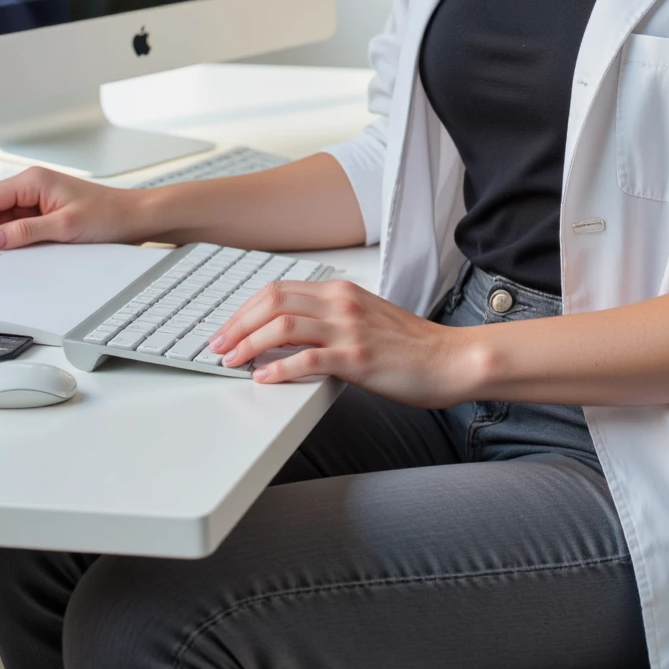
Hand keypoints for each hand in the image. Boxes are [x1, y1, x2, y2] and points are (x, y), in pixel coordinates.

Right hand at [0, 166, 139, 249]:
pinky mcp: (43, 213)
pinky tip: (7, 252)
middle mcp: (32, 186)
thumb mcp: (65, 226)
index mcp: (34, 180)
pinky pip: (15, 225)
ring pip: (0, 217)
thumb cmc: (109, 214)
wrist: (134, 218)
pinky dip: (7, 238)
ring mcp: (36, 200)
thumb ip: (26, 231)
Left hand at [207, 279, 477, 405]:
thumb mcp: (366, 318)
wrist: (450, 359)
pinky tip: (264, 378)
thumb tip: (291, 332)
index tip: (228, 329)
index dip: (246, 309)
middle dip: (237, 324)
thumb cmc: (412, 345)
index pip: (279, 290)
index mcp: (342, 292)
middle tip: (218, 346)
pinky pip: (306, 360)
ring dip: (248, 344)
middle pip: (272, 302)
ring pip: (282, 326)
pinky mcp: (357, 358)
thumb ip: (331, 317)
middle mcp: (341, 304)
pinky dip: (278, 369)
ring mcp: (349, 330)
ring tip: (232, 362)